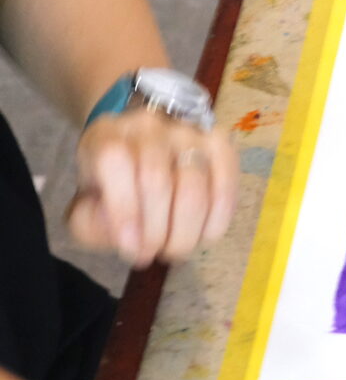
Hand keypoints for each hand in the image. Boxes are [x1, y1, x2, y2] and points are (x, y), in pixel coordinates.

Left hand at [65, 108, 237, 265]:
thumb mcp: (86, 206)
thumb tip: (127, 235)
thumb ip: (90, 225)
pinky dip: (217, 219)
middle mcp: (149, 126)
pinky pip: (225, 185)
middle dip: (156, 231)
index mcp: (107, 135)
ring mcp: (189, 131)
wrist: (144, 151)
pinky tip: (204, 236)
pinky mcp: (220, 143)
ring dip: (186, 231)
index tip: (131, 248)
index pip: (115, 161)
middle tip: (154, 254)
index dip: (124, 208)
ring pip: (193, 187)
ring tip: (176, 249)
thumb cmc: (114, 186)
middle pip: (156, 180)